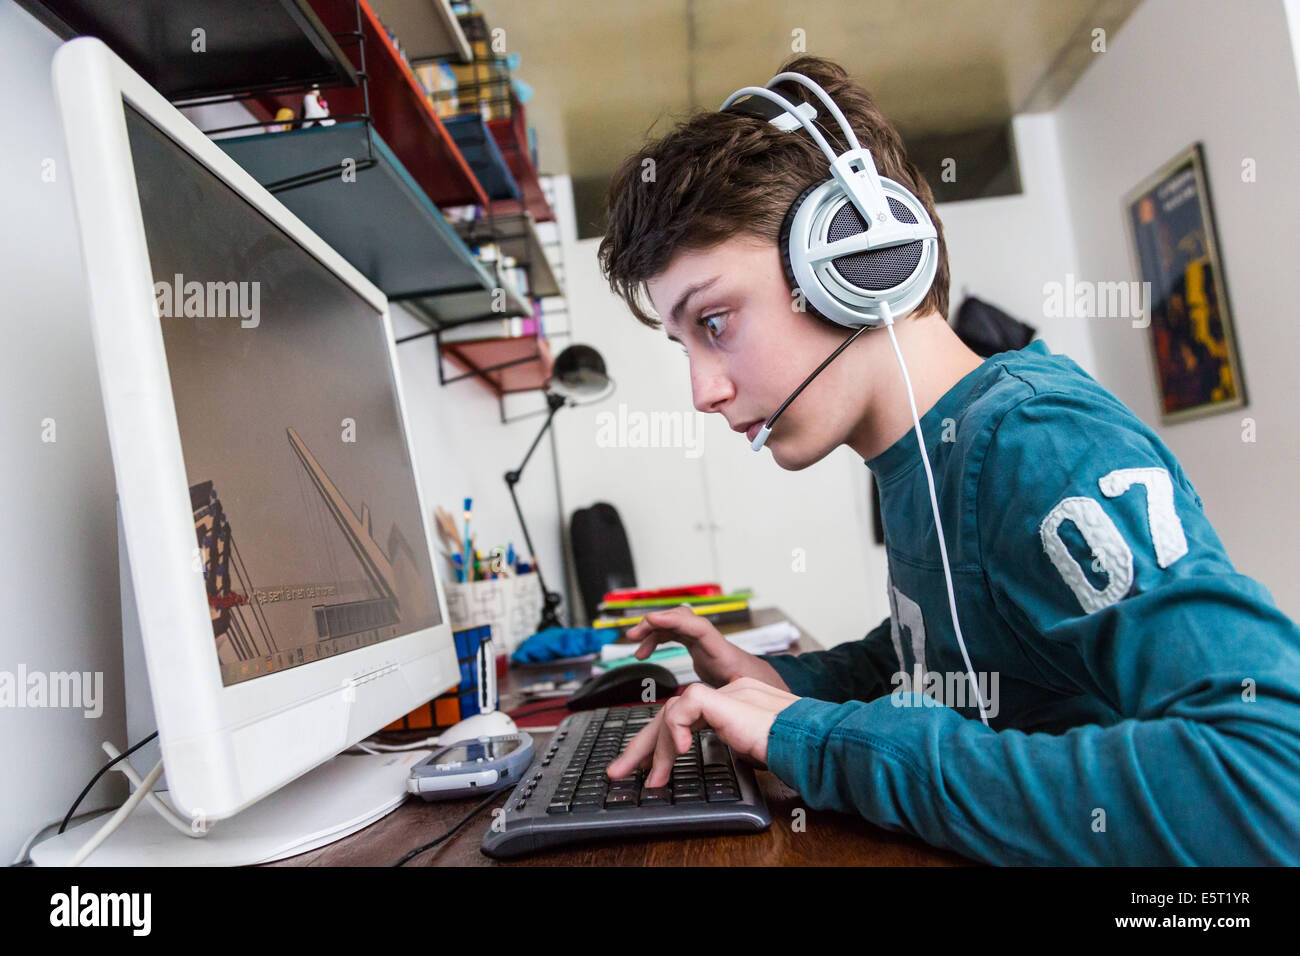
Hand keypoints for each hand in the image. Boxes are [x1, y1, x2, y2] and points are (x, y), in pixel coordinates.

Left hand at [605, 677, 801, 787]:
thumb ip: (733, 747)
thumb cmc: (795, 750)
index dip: (663, 743)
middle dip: (642, 746)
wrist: (812, 743)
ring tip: (651, 781)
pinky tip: (678, 754)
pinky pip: (683, 708)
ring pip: (671, 711)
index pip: (688, 717)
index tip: (648, 772)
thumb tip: (704, 766)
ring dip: (655, 749)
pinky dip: (675, 732)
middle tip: (618, 772)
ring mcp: (726, 692)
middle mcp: (729, 692)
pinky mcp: (723, 698)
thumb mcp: (754, 750)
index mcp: (736, 703)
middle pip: (671, 713)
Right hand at [624, 605, 790, 690]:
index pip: (698, 628)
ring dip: (652, 631)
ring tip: (635, 648)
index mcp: (722, 653)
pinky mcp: (699, 649)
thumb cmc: (760, 691)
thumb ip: (728, 703)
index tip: (652, 620)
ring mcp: (705, 643)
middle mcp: (712, 643)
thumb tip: (713, 710)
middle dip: (655, 622)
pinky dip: (657, 640)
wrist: (768, 684)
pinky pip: (674, 636)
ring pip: (675, 625)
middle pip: (682, 619)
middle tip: (633, 636)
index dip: (674, 621)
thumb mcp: (745, 700)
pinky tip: (646, 652)